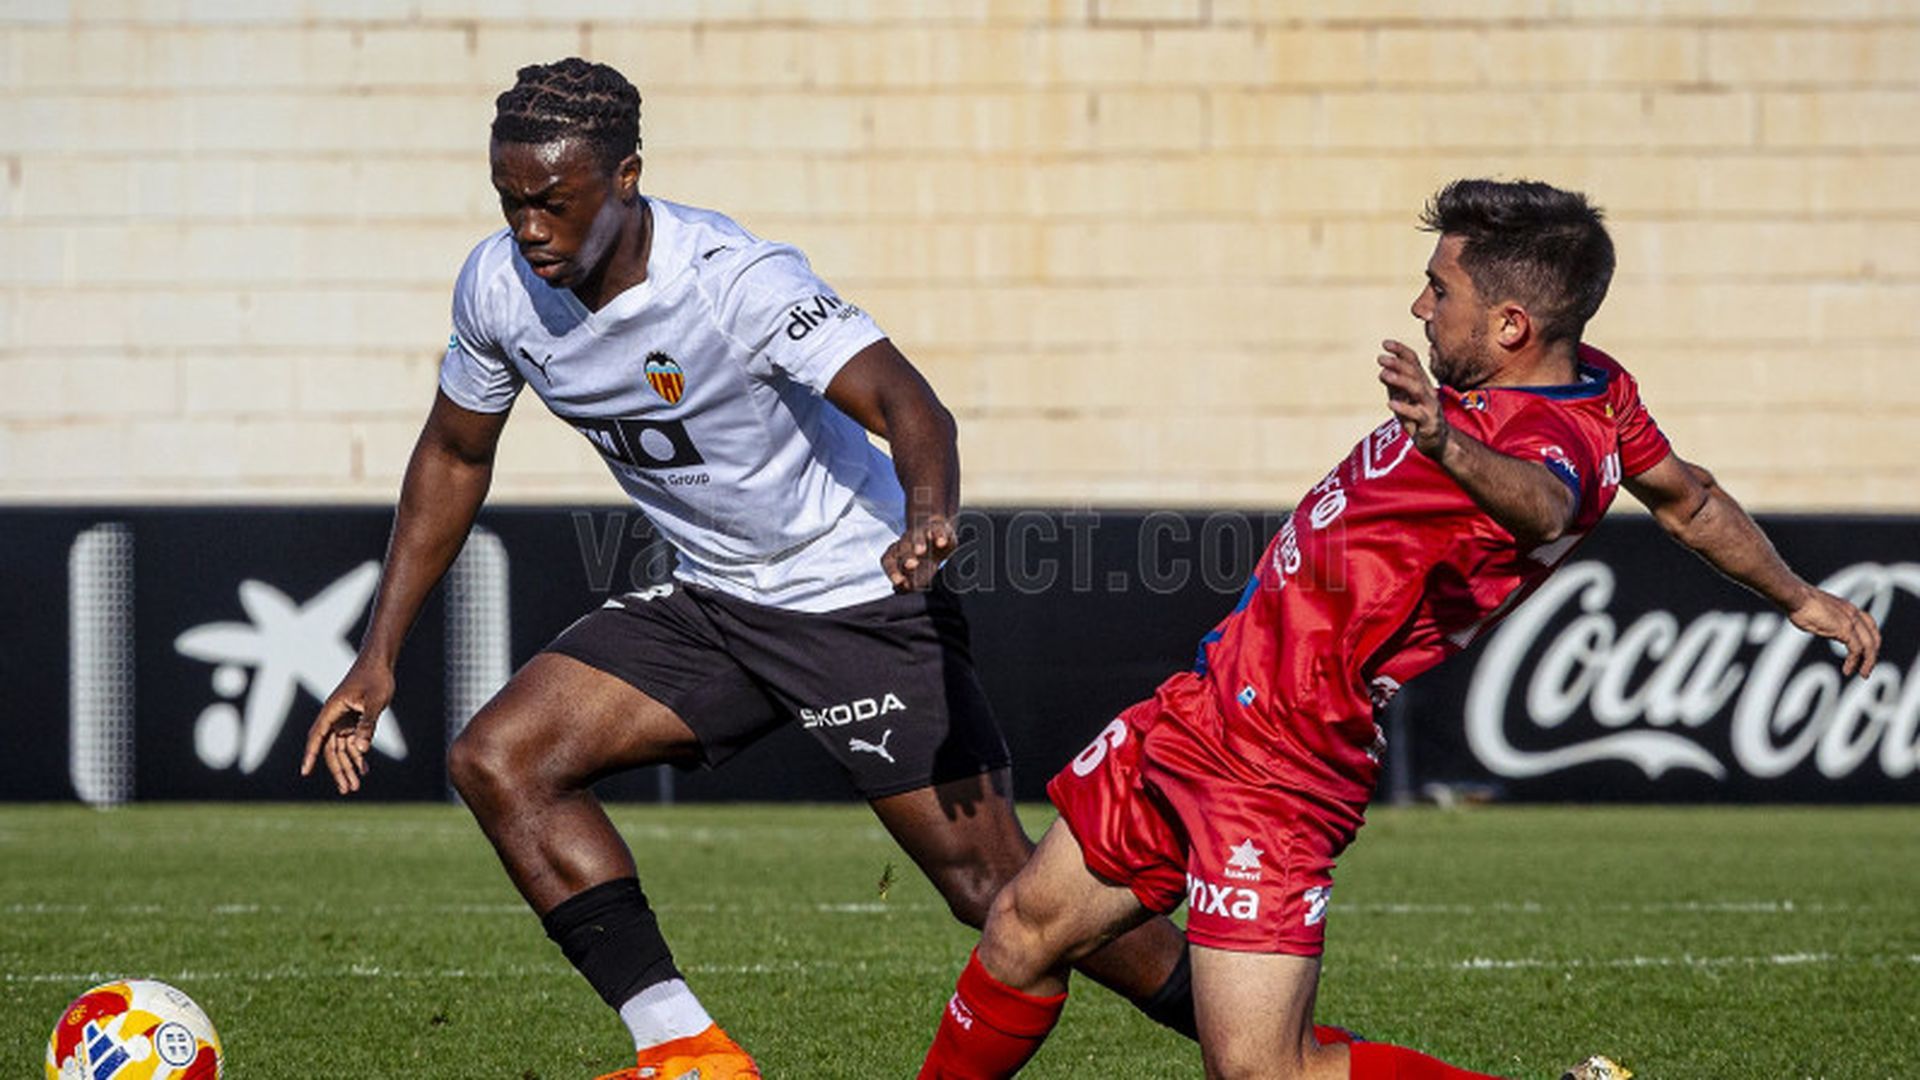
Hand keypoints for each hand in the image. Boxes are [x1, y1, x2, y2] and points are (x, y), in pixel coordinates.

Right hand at [300, 658, 394, 794]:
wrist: (380, 663)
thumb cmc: (376, 678)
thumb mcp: (374, 702)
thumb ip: (368, 725)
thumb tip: (361, 749)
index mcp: (332, 710)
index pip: (318, 736)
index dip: (310, 755)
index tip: (305, 771)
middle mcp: (334, 717)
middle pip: (331, 749)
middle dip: (339, 770)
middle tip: (348, 789)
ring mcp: (343, 720)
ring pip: (341, 749)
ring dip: (348, 766)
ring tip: (356, 786)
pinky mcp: (353, 721)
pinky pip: (351, 743)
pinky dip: (358, 755)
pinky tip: (364, 770)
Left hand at [883, 516, 956, 592]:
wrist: (937, 535)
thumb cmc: (924, 559)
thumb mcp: (917, 574)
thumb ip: (907, 584)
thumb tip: (899, 590)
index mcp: (897, 554)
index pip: (889, 561)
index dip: (892, 571)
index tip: (898, 582)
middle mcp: (907, 542)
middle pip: (903, 547)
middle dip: (906, 556)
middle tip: (910, 565)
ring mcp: (922, 533)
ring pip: (917, 536)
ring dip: (917, 543)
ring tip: (921, 551)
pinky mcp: (937, 528)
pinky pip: (937, 529)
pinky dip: (939, 535)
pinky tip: (941, 542)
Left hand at [1378, 339, 1449, 457]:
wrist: (1436, 441)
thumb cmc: (1417, 416)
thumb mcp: (1403, 399)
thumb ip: (1394, 385)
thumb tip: (1383, 371)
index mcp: (1421, 382)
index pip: (1413, 361)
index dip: (1401, 351)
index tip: (1385, 343)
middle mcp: (1427, 390)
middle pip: (1414, 373)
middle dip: (1398, 364)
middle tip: (1381, 358)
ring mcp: (1429, 406)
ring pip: (1417, 390)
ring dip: (1400, 381)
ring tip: (1383, 375)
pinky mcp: (1428, 422)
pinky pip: (1417, 414)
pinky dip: (1404, 408)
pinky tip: (1391, 403)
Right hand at [1787, 589, 1881, 676]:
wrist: (1797, 597)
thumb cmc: (1799, 603)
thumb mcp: (1817, 613)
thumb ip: (1825, 621)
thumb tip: (1820, 626)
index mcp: (1848, 608)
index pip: (1869, 625)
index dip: (1870, 640)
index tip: (1865, 653)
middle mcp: (1854, 614)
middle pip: (1873, 637)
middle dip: (1873, 655)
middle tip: (1867, 668)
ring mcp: (1851, 621)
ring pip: (1869, 645)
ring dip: (1868, 662)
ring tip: (1862, 674)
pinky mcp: (1845, 629)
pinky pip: (1856, 650)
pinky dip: (1854, 662)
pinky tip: (1847, 670)